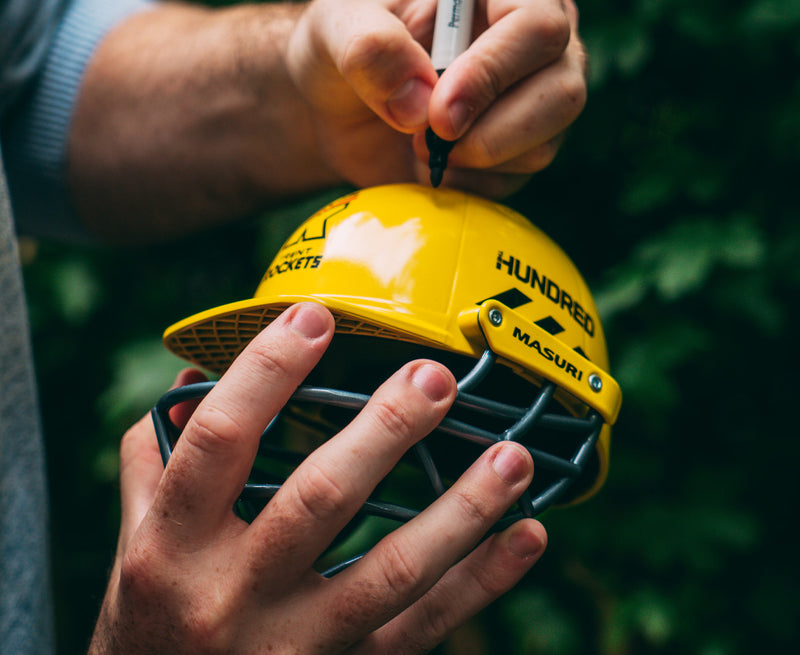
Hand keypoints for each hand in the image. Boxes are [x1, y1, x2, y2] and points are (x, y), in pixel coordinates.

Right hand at [89, 303, 546, 653]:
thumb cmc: (150, 617)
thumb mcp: (135, 541)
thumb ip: (157, 458)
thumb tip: (195, 380)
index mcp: (171, 547)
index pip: (219, 440)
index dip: (267, 372)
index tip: (316, 317)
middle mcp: (233, 596)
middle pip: (318, 500)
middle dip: (384, 432)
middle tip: (435, 377)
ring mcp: (297, 644)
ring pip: (391, 572)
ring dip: (461, 509)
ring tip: (512, 455)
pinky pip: (424, 627)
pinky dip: (482, 582)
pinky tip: (527, 535)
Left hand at [287, 0, 586, 196]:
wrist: (339, 108)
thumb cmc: (345, 48)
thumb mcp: (335, 30)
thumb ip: (369, 48)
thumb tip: (419, 103)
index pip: (536, 27)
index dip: (492, 74)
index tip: (439, 116)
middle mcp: (532, 42)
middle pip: (562, 93)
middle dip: (491, 133)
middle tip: (425, 140)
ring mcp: (535, 98)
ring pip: (544, 145)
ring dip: (474, 161)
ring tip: (419, 146)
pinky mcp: (521, 148)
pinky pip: (516, 181)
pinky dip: (467, 185)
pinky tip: (433, 166)